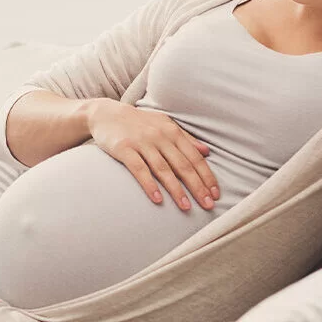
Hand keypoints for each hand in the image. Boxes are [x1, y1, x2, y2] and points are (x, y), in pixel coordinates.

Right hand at [85, 99, 218, 210]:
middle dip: (197, 186)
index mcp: (172, 131)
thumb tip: (207, 151)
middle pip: (183, 165)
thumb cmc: (139, 122)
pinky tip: (157, 199)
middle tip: (208, 205)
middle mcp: (160, 136)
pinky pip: (139, 169)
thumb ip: (186, 138)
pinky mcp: (124, 149)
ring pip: (163, 169)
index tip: (215, 194)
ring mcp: (142, 143)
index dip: (207, 176)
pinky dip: (149, 185)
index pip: (195, 157)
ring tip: (186, 207)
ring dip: (177, 190)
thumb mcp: (165, 124)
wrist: (106, 114)